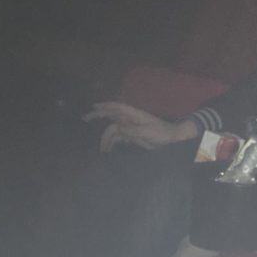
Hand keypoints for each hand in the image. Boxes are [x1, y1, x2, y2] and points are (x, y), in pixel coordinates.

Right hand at [82, 101, 197, 152]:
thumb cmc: (162, 132)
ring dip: (106, 138)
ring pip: (113, 130)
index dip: (105, 106)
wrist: (172, 139)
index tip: (94, 106)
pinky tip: (107, 150)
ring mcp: (130, 127)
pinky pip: (118, 138)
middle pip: (111, 116)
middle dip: (98, 116)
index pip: (117, 107)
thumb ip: (132, 130)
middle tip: (85, 118)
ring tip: (102, 150)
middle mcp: (130, 119)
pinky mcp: (132, 135)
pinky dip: (112, 143)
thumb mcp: (148, 131)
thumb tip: (118, 127)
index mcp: (134, 115)